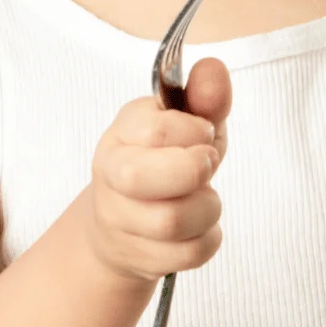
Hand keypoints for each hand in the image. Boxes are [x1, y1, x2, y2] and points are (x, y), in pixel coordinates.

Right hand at [86, 56, 231, 284]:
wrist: (125, 224)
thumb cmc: (165, 163)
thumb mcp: (188, 125)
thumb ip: (204, 98)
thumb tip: (214, 69)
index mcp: (121, 133)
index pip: (155, 129)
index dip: (194, 131)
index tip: (203, 133)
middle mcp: (111, 174)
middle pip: (141, 178)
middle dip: (191, 171)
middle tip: (207, 165)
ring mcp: (120, 220)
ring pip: (171, 221)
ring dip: (207, 208)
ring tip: (205, 197)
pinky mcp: (139, 257)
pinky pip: (188, 254)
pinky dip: (208, 239)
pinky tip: (200, 227)